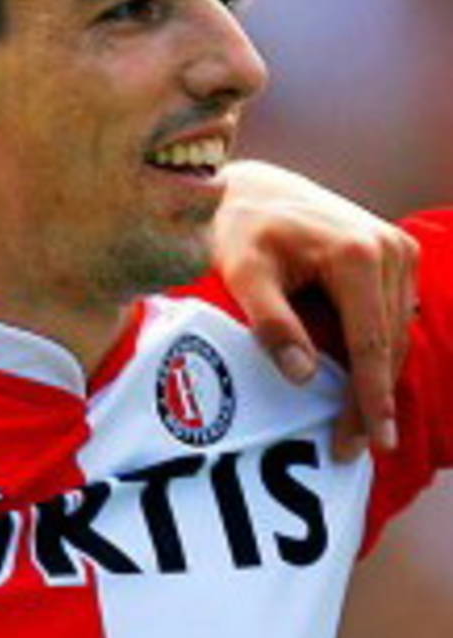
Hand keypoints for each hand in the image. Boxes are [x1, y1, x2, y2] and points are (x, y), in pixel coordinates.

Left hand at [215, 162, 418, 460]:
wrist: (252, 189)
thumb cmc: (240, 231)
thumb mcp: (242, 274)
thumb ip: (270, 322)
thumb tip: (304, 375)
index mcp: (357, 254)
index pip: (370, 343)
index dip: (369, 399)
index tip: (367, 443)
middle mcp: (389, 249)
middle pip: (389, 344)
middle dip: (372, 400)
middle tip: (351, 448)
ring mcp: (397, 248)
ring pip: (396, 334)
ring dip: (378, 379)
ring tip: (357, 426)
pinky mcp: (393, 253)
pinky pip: (392, 315)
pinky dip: (378, 351)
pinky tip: (361, 382)